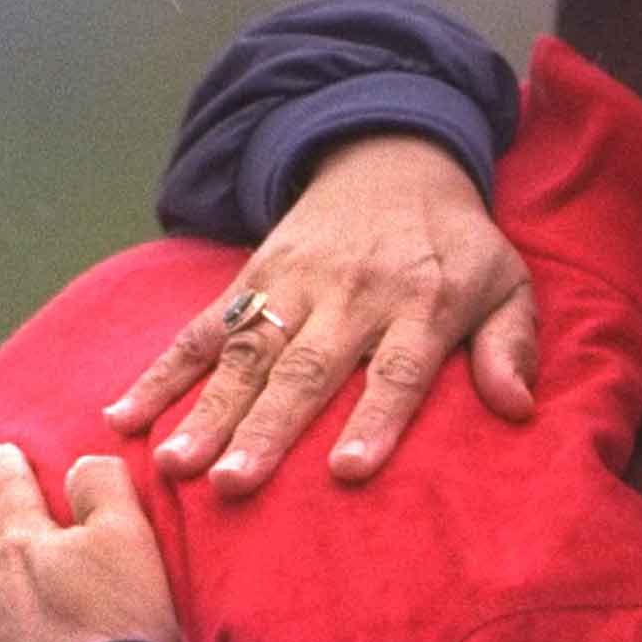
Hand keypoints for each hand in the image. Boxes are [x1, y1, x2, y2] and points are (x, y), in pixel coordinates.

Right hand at [104, 135, 536, 495]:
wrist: (392, 157)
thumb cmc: (455, 244)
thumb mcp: (506, 281)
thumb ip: (512, 344)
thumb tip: (517, 407)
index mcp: (421, 303)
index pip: (397, 370)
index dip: (374, 420)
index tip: (345, 472)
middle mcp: (351, 295)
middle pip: (307, 369)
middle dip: (268, 429)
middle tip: (234, 484)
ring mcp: (293, 285)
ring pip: (246, 353)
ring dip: (207, 409)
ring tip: (175, 464)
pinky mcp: (252, 279)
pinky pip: (201, 327)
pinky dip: (159, 370)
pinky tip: (123, 416)